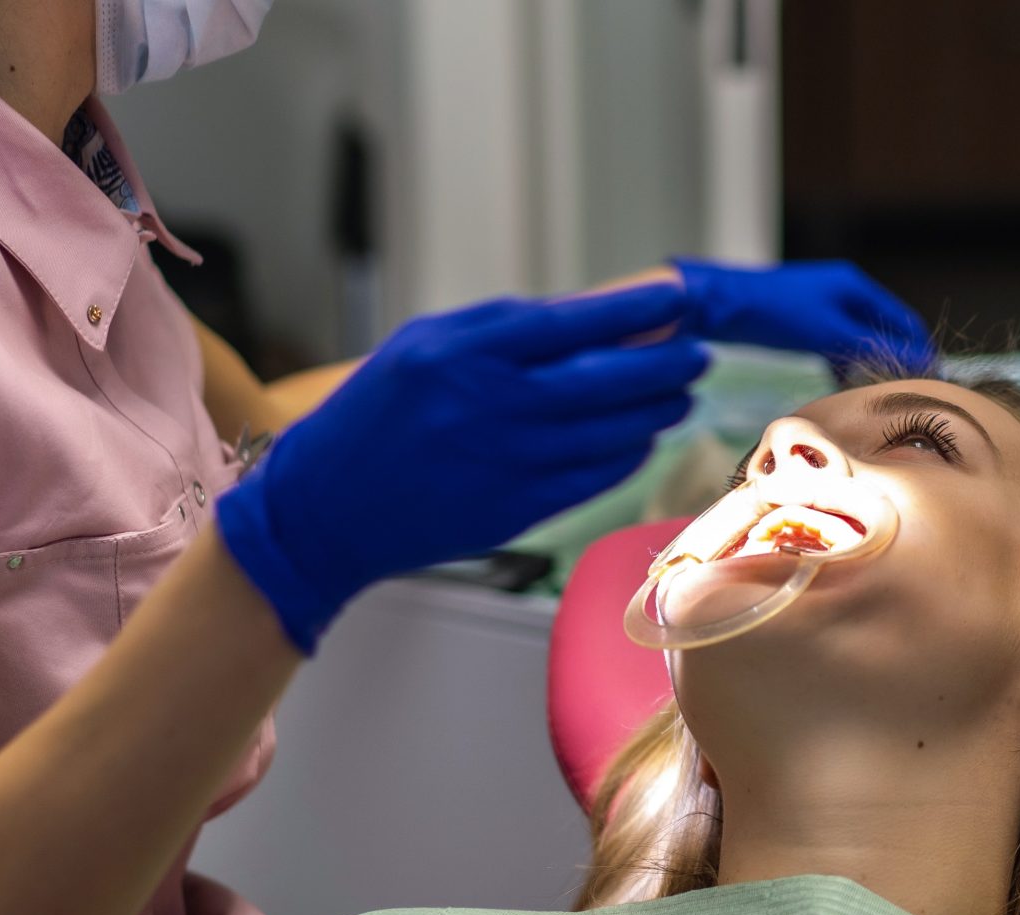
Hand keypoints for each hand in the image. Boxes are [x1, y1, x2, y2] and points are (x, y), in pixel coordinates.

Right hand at [215, 284, 708, 653]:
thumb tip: (583, 318)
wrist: (325, 509)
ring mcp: (507, 464)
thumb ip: (499, 327)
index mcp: (465, 354)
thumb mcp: (421, 345)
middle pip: (607, 381)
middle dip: (664, 364)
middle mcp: (492, 408)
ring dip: (654, 412)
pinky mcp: (515, 511)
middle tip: (694, 353)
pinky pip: (592, 480)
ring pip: (610, 434)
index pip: (574, 322)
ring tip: (677, 395)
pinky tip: (640, 440)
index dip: (635, 311)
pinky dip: (625, 457)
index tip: (673, 299)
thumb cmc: (368, 418)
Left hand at [673, 257, 932, 375]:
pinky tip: (840, 383)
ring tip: (875, 392)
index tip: (931, 379)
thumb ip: (870, 346)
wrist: (719, 306)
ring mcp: (821, 305)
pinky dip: (841, 362)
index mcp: (855, 286)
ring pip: (856, 338)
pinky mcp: (801, 321)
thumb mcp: (827, 331)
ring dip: (866, 363)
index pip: (903, 319)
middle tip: (904, 391)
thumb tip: (918, 360)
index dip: (920, 349)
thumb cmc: (773, 313)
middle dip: (894, 358)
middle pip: (882, 328)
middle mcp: (842, 291)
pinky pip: (833, 343)